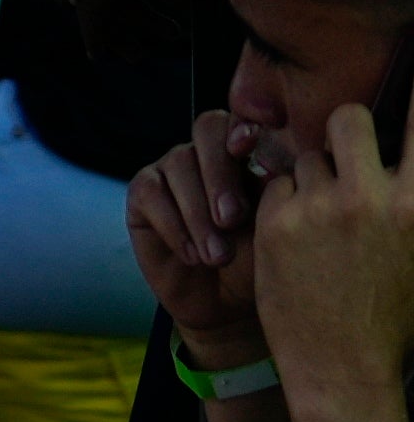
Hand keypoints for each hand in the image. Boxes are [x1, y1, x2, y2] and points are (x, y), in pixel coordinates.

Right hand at [130, 108, 279, 367]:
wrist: (225, 301)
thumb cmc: (260, 259)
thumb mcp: (278, 221)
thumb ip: (278, 184)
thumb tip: (279, 157)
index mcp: (248, 148)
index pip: (242, 120)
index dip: (241, 129)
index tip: (247, 148)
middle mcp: (209, 151)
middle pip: (207, 129)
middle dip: (220, 173)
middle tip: (232, 219)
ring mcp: (173, 169)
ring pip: (179, 163)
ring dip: (198, 212)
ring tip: (216, 255)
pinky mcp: (143, 194)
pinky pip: (152, 193)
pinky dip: (173, 224)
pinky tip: (191, 253)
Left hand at [250, 104, 413, 396]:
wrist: (343, 368)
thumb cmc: (392, 313)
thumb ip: (410, 195)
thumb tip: (402, 160)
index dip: (408, 98)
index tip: (406, 78)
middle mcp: (374, 195)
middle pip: (348, 118)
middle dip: (343, 131)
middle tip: (342, 153)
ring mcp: (321, 207)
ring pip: (305, 156)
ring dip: (311, 175)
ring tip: (320, 217)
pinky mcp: (276, 224)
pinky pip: (274, 187)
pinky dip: (281, 203)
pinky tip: (293, 237)